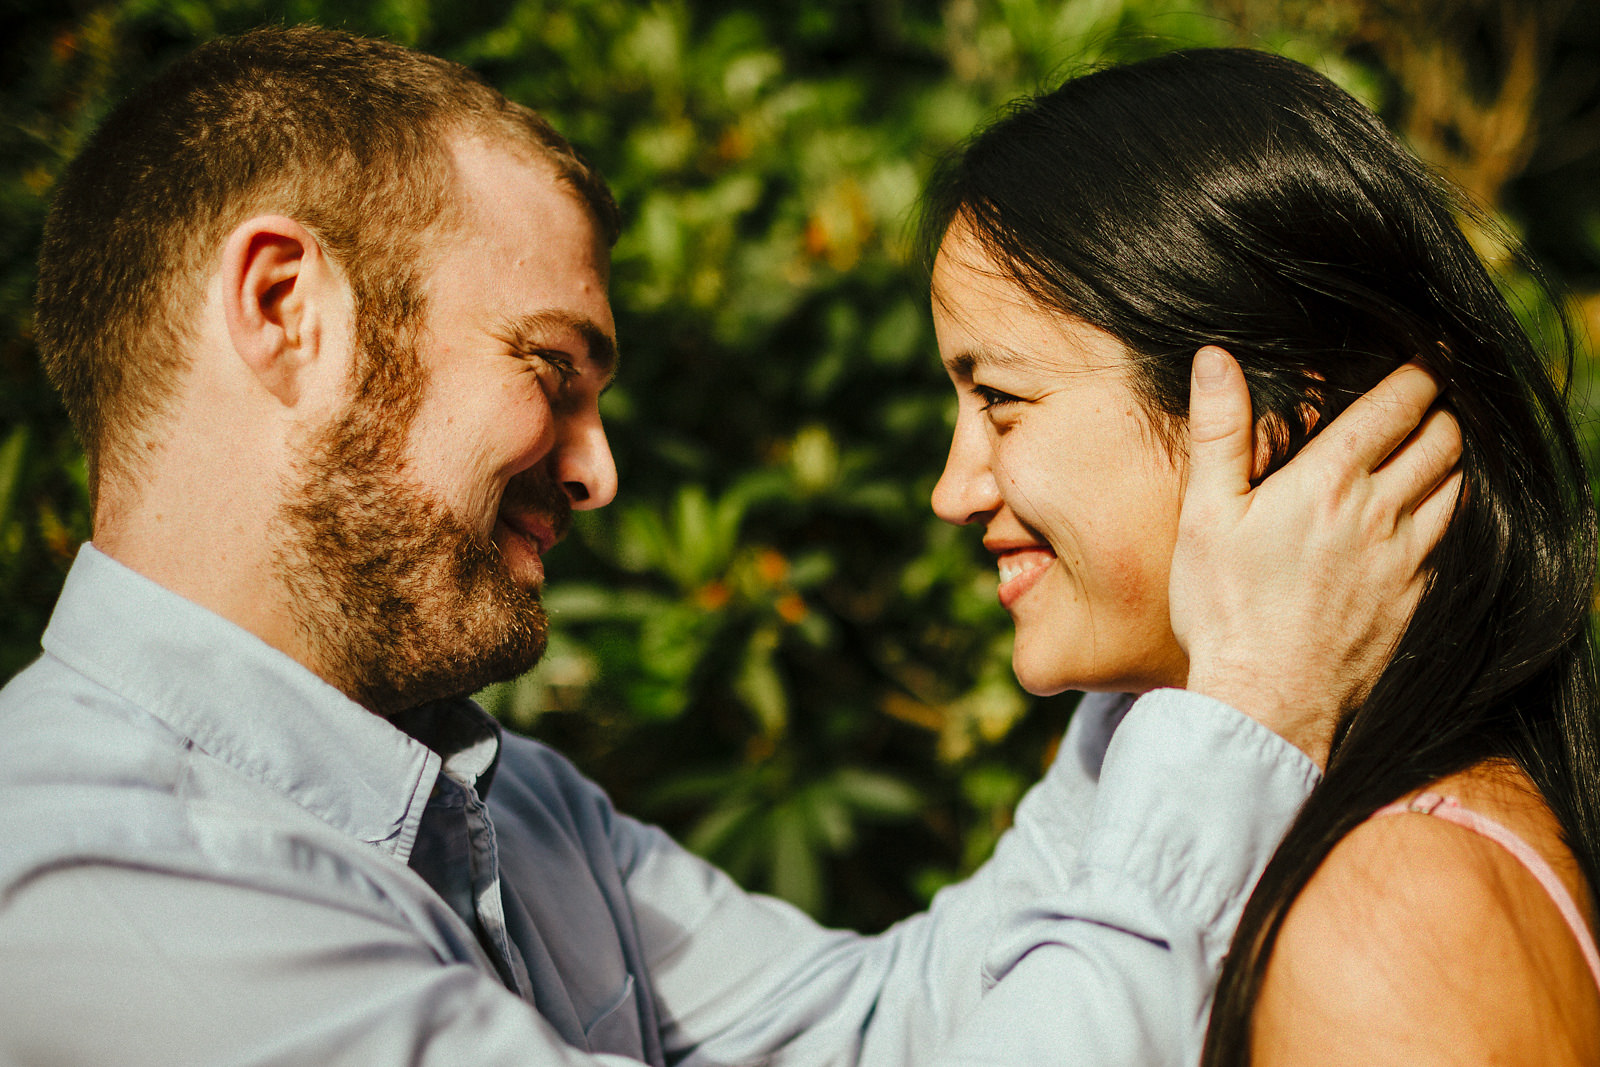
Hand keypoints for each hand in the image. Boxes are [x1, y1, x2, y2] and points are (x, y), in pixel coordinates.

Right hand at [1170, 346, 1461, 766]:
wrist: (1266, 702)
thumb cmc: (1225, 608)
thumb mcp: (1205, 513)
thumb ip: (1219, 430)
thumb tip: (1216, 359)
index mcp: (1332, 481)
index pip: (1398, 403)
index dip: (1418, 372)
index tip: (1422, 358)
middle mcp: (1382, 513)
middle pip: (1444, 438)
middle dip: (1440, 410)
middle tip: (1424, 401)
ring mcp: (1407, 559)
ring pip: (1457, 486)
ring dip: (1450, 459)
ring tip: (1429, 450)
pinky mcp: (1416, 598)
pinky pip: (1449, 540)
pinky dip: (1443, 514)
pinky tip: (1418, 519)